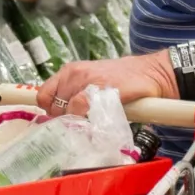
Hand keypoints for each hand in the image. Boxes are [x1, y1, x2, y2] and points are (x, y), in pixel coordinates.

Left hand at [36, 53, 177, 116]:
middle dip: (63, 119)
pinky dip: (85, 119)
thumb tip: (60, 115)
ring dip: (75, 121)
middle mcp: (75, 73)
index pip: (43, 95)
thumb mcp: (92, 81)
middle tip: (79, 123)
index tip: (59, 120)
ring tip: (90, 123)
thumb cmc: (121, 80)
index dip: (49, 111)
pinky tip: (97, 121)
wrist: (150, 73)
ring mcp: (88, 80)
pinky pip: (81, 109)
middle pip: (54, 106)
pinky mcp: (102, 89)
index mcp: (70, 71)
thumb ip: (74, 94)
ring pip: (66, 109)